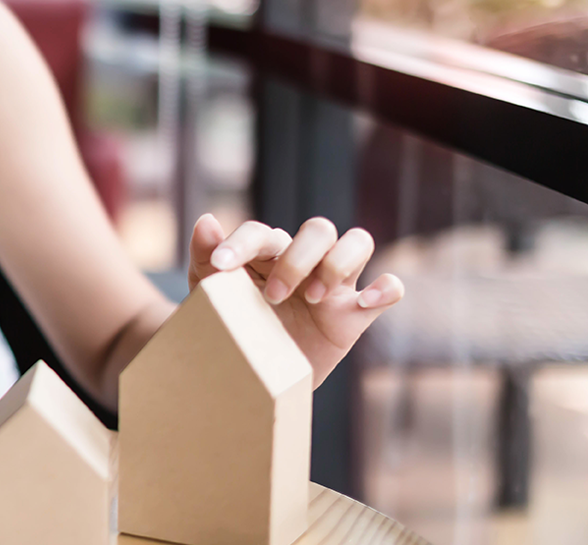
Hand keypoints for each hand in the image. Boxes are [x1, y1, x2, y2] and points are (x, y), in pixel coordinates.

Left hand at [188, 214, 404, 386]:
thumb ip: (205, 256)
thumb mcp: (210, 293)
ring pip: (359, 241)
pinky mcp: (355, 313)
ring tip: (313, 297)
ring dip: (338, 263)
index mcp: (267, 253)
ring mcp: (334, 285)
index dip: (242, 244)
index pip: (262, 233)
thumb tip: (206, 220)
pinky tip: (365, 301)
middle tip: (272, 297)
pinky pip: (391, 288)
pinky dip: (387, 288)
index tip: (220, 267)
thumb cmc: (229, 323)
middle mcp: (305, 260)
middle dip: (296, 259)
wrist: (249, 374)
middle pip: (318, 229)